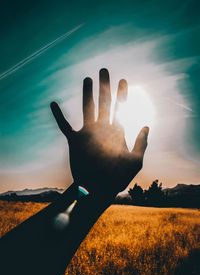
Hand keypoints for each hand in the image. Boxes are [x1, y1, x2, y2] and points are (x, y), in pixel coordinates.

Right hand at [51, 68, 148, 199]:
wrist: (97, 189)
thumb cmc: (117, 178)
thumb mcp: (134, 162)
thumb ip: (140, 143)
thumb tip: (146, 125)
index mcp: (116, 132)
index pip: (121, 108)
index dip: (122, 94)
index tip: (123, 80)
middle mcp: (102, 129)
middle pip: (104, 102)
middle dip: (105, 86)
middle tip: (104, 70)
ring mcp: (88, 134)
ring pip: (87, 108)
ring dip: (87, 94)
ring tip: (87, 79)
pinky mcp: (75, 141)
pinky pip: (64, 125)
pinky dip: (58, 115)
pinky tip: (53, 103)